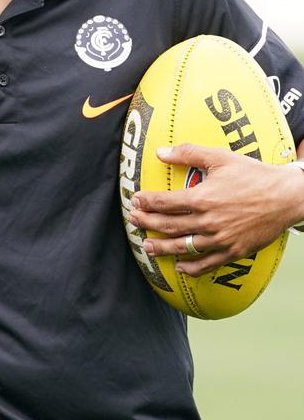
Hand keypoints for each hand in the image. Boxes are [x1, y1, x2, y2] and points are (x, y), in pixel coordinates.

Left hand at [127, 143, 303, 277]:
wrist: (286, 196)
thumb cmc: (254, 175)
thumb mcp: (220, 157)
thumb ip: (189, 153)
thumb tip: (160, 152)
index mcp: (202, 198)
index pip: (164, 202)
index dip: (146, 202)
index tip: (135, 200)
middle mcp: (208, 221)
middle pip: (168, 225)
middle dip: (147, 223)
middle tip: (133, 221)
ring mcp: (220, 239)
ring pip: (183, 247)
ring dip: (162, 247)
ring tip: (147, 246)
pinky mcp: (234, 251)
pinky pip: (208, 263)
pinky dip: (192, 267)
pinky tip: (180, 267)